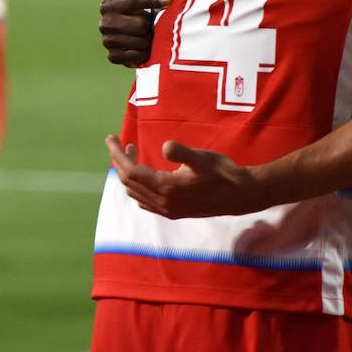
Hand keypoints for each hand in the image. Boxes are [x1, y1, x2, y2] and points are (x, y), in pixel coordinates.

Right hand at [99, 0, 168, 66]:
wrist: (128, 34)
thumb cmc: (138, 12)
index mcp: (108, 6)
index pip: (133, 1)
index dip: (152, 0)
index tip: (168, 0)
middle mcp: (104, 24)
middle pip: (141, 25)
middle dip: (150, 25)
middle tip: (151, 25)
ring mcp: (107, 41)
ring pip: (142, 41)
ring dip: (150, 40)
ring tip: (148, 36)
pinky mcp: (113, 56)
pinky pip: (137, 56)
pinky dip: (145, 53)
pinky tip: (145, 47)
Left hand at [106, 136, 264, 218]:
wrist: (241, 196)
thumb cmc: (224, 173)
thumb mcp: (204, 158)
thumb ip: (183, 152)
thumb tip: (165, 146)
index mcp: (166, 187)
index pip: (130, 171)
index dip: (117, 154)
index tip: (111, 138)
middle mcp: (162, 202)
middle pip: (129, 182)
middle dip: (119, 162)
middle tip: (120, 143)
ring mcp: (167, 210)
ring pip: (135, 192)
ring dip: (128, 174)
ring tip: (132, 154)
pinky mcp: (173, 212)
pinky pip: (145, 202)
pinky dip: (137, 188)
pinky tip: (144, 178)